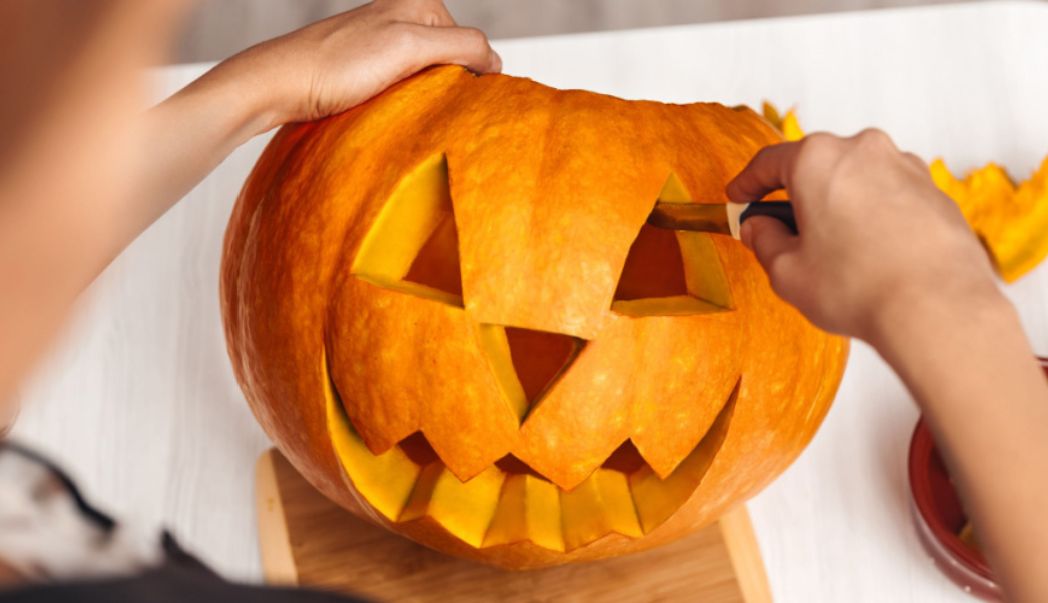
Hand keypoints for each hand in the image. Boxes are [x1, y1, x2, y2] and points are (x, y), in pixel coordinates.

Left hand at [210, 0, 501, 129]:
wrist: (279, 85)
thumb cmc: (337, 66)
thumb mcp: (407, 47)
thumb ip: (460, 46)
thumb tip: (496, 62)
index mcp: (420, 4)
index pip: (473, 47)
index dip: (471, 78)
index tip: (458, 106)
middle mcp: (404, 18)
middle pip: (451, 63)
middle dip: (447, 89)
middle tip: (428, 110)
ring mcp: (385, 43)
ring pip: (427, 78)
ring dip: (425, 100)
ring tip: (407, 113)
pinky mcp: (368, 69)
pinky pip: (405, 88)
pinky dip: (405, 104)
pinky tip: (391, 114)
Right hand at [726, 129, 1000, 341]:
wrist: (936, 307)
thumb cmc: (859, 287)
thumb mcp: (787, 272)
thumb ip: (764, 242)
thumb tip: (760, 229)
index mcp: (818, 160)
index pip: (769, 162)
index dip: (748, 183)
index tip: (740, 197)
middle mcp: (863, 151)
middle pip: (816, 166)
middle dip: (797, 196)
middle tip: (784, 231)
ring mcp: (905, 168)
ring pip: (856, 180)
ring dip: (838, 206)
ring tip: (833, 252)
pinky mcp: (934, 192)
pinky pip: (890, 196)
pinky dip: (873, 217)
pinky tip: (869, 255)